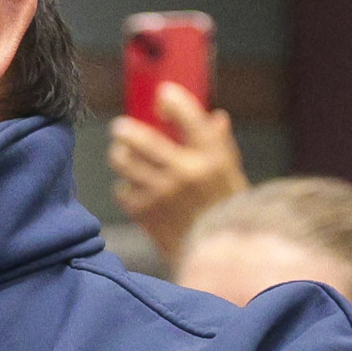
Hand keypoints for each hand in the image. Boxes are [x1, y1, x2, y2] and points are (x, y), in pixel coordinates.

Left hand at [108, 85, 248, 264]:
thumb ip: (218, 144)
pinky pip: (122, 190)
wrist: (218, 256)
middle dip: (125, 129)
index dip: (172, 99)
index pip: (189, 116)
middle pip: (142, 138)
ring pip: (124, 162)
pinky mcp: (145, 212)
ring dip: (121, 155)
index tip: (163, 94)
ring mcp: (162, 193)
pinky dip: (126, 187)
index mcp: (212, 158)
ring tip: (123, 155)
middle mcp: (185, 173)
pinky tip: (135, 189)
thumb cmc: (226, 211)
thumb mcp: (231, 174)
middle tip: (120, 128)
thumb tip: (216, 117)